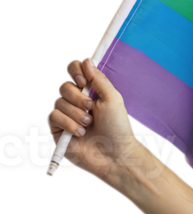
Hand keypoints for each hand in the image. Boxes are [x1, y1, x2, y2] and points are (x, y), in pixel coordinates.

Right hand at [46, 56, 142, 184]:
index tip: (84, 80)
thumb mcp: (112, 99)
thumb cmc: (118, 128)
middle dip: (78, 97)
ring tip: (89, 125)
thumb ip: (98, 79)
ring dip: (76, 113)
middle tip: (91, 109)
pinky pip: (53, 116)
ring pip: (58, 102)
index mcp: (90, 92)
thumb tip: (86, 59)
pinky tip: (80, 133)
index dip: (75, 71)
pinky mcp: (58, 130)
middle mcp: (76, 102)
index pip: (74, 71)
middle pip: (64, 86)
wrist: (115, 154)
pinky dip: (68, 123)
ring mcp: (66, 116)